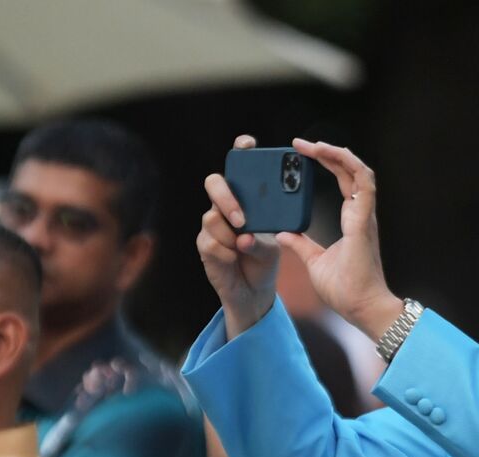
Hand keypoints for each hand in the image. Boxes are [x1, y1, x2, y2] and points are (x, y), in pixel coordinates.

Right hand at [199, 134, 281, 336]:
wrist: (254, 289)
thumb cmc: (265, 259)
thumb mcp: (274, 244)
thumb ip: (264, 236)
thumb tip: (245, 236)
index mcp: (246, 197)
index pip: (240, 166)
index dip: (241, 150)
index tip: (248, 145)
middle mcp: (226, 205)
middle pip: (214, 184)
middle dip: (226, 198)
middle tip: (242, 219)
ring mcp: (213, 224)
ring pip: (211, 217)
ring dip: (229, 234)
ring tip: (243, 248)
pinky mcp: (205, 244)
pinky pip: (210, 242)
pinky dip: (226, 253)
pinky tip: (235, 259)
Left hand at [279, 139, 401, 341]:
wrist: (360, 307)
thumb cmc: (345, 289)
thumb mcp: (314, 261)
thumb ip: (301, 244)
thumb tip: (283, 233)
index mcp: (353, 220)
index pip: (343, 182)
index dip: (328, 163)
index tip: (304, 155)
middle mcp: (361, 214)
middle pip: (350, 171)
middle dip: (328, 153)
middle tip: (301, 144)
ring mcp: (365, 216)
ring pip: (359, 171)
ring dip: (337, 154)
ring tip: (313, 145)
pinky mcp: (363, 222)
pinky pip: (362, 184)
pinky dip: (347, 165)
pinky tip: (330, 155)